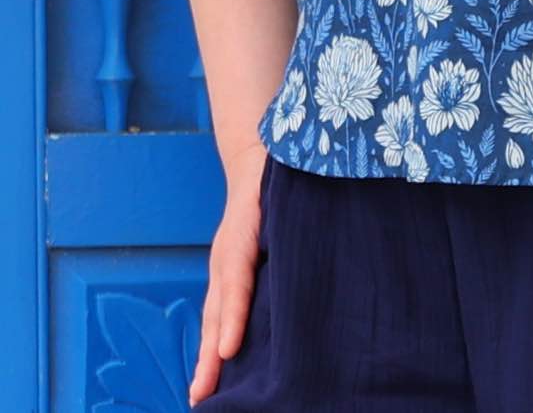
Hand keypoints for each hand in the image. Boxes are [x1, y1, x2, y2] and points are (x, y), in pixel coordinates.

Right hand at [188, 143, 268, 405]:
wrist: (258, 156)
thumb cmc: (281, 175)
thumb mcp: (284, 190)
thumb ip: (292, 216)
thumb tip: (319, 244)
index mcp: (243, 234)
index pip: (236, 279)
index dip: (233, 315)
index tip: (228, 350)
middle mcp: (229, 253)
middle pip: (218, 308)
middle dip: (211, 352)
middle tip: (204, 393)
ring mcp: (224, 263)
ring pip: (214, 315)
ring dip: (208, 355)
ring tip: (201, 395)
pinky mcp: (229, 271)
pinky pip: (218, 310)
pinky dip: (215, 340)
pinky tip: (218, 366)